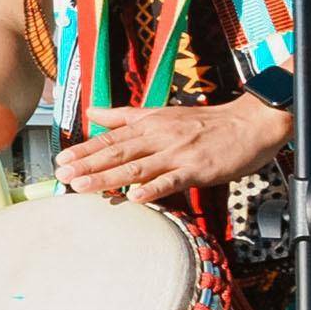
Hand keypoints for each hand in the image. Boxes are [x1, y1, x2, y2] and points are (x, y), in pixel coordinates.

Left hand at [57, 98, 293, 209]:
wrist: (250, 123)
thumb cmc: (205, 122)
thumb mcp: (161, 113)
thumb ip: (125, 115)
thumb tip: (92, 111)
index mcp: (149, 124)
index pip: (111, 138)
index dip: (85, 149)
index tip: (61, 160)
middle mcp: (159, 137)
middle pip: (118, 152)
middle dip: (87, 165)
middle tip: (61, 176)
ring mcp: (178, 153)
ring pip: (137, 167)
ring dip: (108, 178)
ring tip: (82, 187)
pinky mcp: (198, 169)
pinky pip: (173, 180)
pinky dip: (154, 188)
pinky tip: (136, 198)